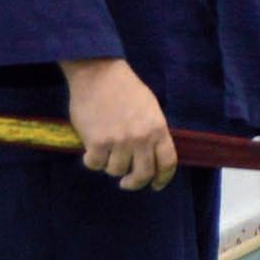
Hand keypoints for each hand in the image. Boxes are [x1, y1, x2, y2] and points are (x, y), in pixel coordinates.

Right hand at [59, 58, 177, 190]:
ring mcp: (119, 142)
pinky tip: (91, 150)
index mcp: (158, 128)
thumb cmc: (125, 88)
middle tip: (127, 182)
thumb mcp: (150, 108)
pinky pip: (95, 164)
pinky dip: (92, 160)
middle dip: (135, 183)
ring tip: (106, 152)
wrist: (98, 74)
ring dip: (110, 166)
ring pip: (116, 170)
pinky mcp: (97, 142)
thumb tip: (150, 155)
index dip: (163, 178)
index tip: (156, 185)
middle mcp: (141, 138)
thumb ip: (152, 132)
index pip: (167, 163)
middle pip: (143, 174)